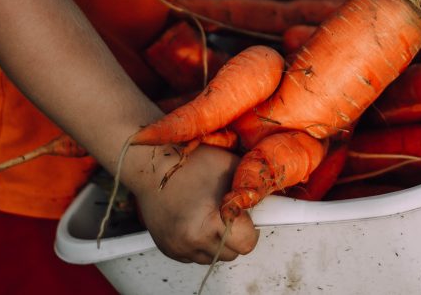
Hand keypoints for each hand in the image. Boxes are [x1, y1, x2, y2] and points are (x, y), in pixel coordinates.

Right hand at [133, 144, 258, 263]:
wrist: (150, 166)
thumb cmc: (187, 163)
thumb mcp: (229, 168)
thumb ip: (251, 188)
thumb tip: (270, 201)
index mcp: (209, 224)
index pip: (246, 243)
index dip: (249, 227)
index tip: (246, 215)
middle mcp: (191, 241)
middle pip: (232, 253)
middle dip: (235, 235)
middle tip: (228, 212)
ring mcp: (178, 248)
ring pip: (213, 257)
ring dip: (218, 241)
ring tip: (210, 214)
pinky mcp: (169, 250)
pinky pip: (196, 255)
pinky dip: (201, 242)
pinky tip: (197, 220)